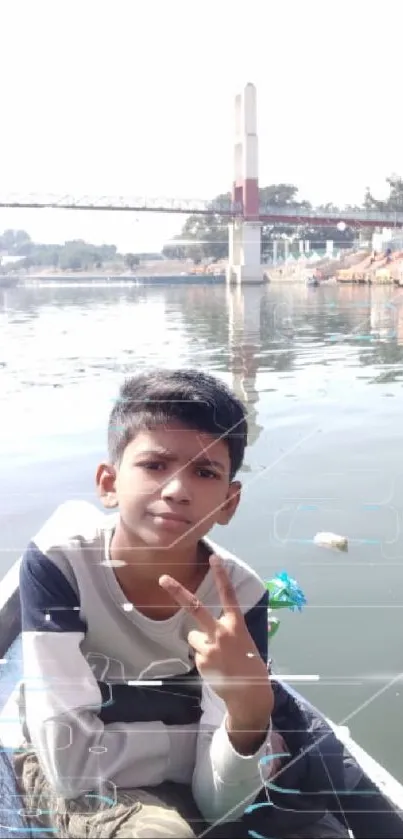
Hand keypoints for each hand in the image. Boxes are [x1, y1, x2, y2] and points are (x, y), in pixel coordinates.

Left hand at [159, 554, 273, 749]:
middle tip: (162, 579)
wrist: (249, 692)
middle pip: (195, 608)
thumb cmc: (249, 663)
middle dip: (177, 592)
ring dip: (200, 643)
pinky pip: (195, 652)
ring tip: (216, 656)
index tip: (214, 558)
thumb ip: (231, 630)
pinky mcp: (201, 660)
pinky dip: (202, 657)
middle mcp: (222, 632)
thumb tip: (223, 627)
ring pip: (192, 635)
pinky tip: (214, 667)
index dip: (221, 575)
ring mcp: (209, 646)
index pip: (228, 595)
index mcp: (236, 624)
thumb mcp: (245, 641)